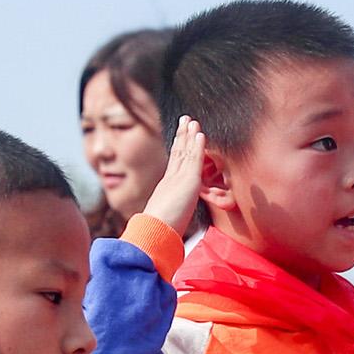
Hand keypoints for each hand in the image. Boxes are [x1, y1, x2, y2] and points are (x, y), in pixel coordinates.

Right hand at [141, 116, 205, 235]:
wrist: (154, 233)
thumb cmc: (158, 233)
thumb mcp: (166, 222)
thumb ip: (169, 219)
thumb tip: (169, 230)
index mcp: (167, 187)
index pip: (175, 163)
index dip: (178, 148)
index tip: (181, 136)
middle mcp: (171, 180)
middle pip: (178, 152)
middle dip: (183, 135)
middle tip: (186, 120)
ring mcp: (179, 179)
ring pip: (185, 152)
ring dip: (190, 135)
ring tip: (193, 121)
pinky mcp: (188, 181)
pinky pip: (194, 159)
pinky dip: (197, 145)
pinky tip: (200, 133)